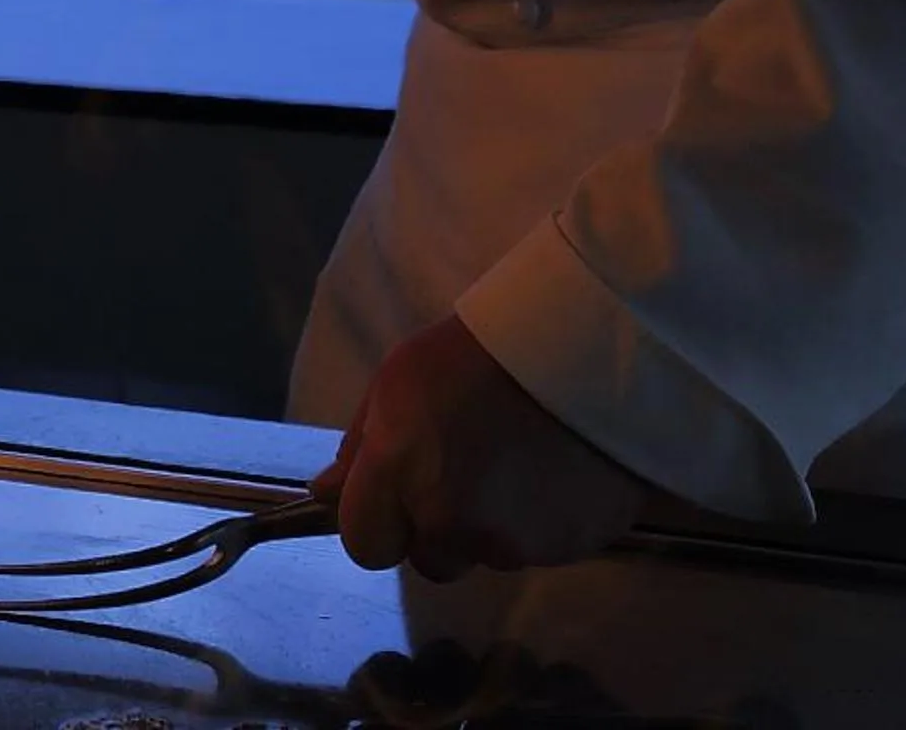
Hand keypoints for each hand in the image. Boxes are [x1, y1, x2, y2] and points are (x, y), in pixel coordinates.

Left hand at [311, 316, 649, 581]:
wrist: (580, 346)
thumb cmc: (475, 354)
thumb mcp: (396, 382)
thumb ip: (358, 450)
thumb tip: (325, 495)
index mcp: (401, 475)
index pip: (364, 545)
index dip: (376, 522)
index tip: (393, 494)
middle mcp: (452, 521)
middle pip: (428, 560)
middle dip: (434, 528)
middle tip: (461, 473)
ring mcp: (515, 541)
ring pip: (484, 555)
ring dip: (488, 527)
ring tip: (511, 465)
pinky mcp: (569, 547)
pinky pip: (537, 550)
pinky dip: (536, 523)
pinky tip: (548, 473)